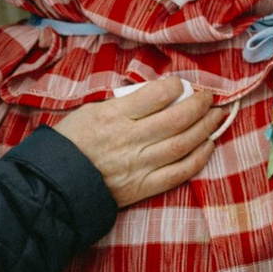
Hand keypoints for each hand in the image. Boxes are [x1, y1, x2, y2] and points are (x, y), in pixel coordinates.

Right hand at [55, 71, 229, 206]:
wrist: (55, 185)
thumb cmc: (70, 145)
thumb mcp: (89, 112)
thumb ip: (122, 105)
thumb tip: (154, 96)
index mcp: (113, 117)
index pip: (156, 95)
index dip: (176, 86)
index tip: (183, 84)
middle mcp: (130, 140)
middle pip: (177, 119)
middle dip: (199, 105)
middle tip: (210, 96)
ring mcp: (140, 165)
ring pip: (183, 144)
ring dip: (205, 127)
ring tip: (216, 116)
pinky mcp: (144, 187)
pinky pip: (180, 172)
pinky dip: (199, 157)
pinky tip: (208, 145)